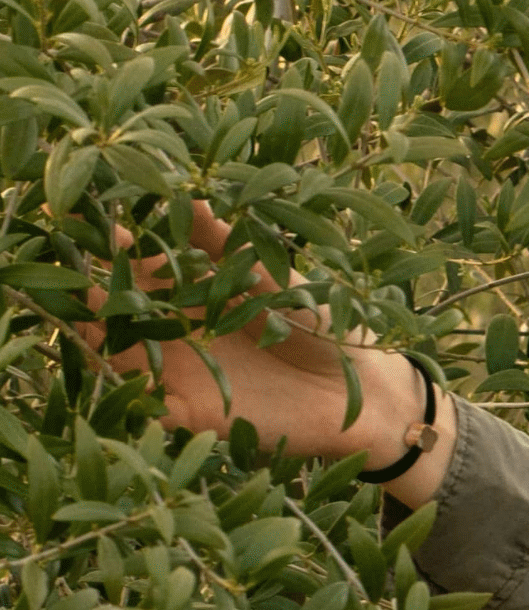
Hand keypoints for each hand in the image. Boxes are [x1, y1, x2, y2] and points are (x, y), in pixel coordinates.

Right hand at [84, 198, 453, 500]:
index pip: (135, 265)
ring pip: (117, 358)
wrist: (360, 386)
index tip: (98, 225)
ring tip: (96, 321)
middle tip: (88, 276)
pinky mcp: (192, 414)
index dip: (112, 247)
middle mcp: (173, 330)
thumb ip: (227, 242)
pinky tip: (128, 378)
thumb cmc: (321, 319)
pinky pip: (147, 409)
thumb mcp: (272, 274)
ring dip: (102, 343)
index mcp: (190, 289)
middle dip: (94, 294)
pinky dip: (132, 397)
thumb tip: (191, 194)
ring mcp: (178, 372)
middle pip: (113, 311)